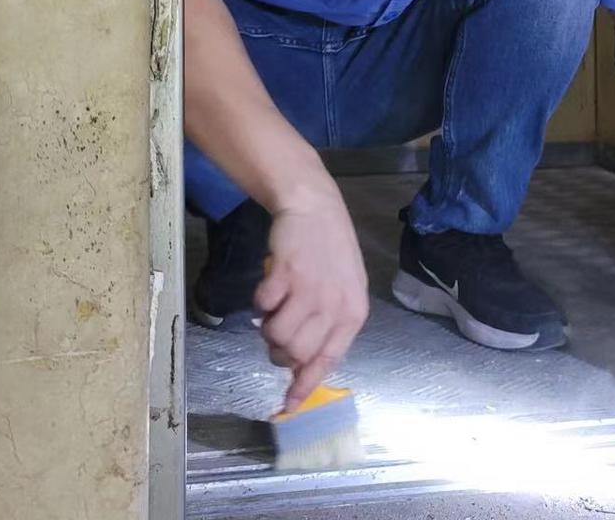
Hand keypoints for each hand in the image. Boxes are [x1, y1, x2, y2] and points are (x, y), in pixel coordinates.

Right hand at [256, 184, 369, 412]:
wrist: (316, 209)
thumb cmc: (330, 254)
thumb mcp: (341, 292)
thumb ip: (327, 327)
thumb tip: (301, 368)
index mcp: (353, 312)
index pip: (329, 359)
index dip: (305, 384)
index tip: (288, 405)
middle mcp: (335, 304)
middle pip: (296, 354)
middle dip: (280, 351)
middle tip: (278, 331)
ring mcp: (311, 288)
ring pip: (277, 336)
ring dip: (268, 328)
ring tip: (276, 308)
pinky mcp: (287, 273)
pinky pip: (263, 307)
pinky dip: (261, 303)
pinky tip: (270, 288)